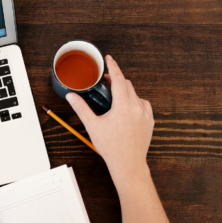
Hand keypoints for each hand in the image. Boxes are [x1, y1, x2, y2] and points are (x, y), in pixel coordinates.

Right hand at [66, 55, 153, 183]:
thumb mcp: (93, 126)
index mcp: (123, 106)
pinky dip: (135, 102)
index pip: (118, 79)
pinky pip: (143, 104)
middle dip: (116, 80)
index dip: (113, 67)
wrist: (128, 164)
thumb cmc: (111, 147)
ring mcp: (145, 114)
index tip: (109, 59)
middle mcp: (136, 107)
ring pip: (135, 94)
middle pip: (127, 84)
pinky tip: (127, 109)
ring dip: (125, 92)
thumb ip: (81, 108)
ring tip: (115, 99)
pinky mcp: (150, 120)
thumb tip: (71, 96)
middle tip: (105, 82)